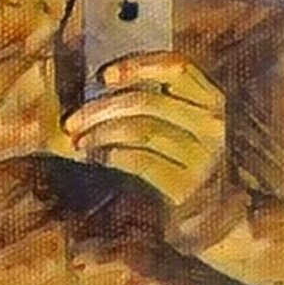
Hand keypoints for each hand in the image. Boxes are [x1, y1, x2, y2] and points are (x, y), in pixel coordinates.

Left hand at [63, 52, 227, 215]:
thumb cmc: (183, 165)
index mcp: (212, 101)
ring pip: (141, 131)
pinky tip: (99, 157)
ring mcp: (202, 157)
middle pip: (149, 101)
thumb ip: (159, 100)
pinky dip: (113, 156)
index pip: (178, 68)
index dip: (139, 66)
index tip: (104, 75)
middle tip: (71, 121)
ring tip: (79, 142)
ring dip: (101, 134)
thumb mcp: (182, 127)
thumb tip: (105, 83)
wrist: (210, 219)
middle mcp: (212, 126)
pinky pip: (141, 161)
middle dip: (102, 109)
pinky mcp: (186, 186)